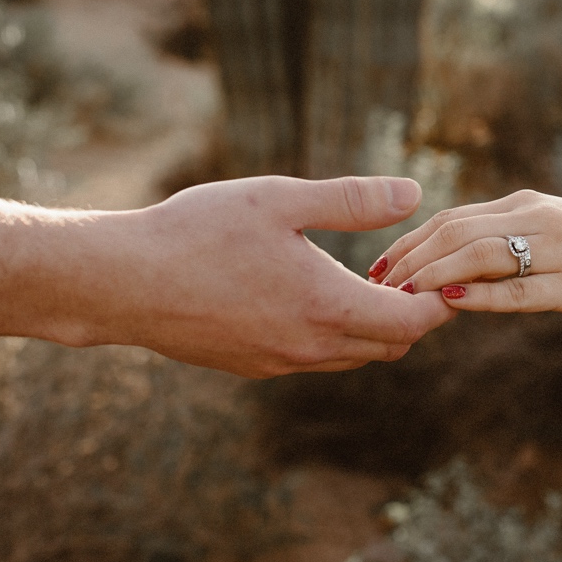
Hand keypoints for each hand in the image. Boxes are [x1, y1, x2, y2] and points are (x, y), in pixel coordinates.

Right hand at [82, 176, 456, 376]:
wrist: (121, 283)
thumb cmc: (196, 232)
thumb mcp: (279, 199)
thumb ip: (350, 201)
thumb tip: (413, 195)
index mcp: (327, 307)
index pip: (413, 321)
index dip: (438, 297)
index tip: (439, 265)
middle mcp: (310, 348)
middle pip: (391, 344)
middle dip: (411, 311)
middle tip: (407, 266)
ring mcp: (280, 363)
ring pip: (353, 355)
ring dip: (371, 324)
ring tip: (364, 276)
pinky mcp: (252, 366)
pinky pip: (314, 358)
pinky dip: (334, 333)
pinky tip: (312, 292)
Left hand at [368, 190, 561, 319]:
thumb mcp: (550, 235)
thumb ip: (506, 243)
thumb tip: (455, 268)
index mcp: (523, 206)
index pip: (452, 217)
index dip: (409, 240)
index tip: (378, 263)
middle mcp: (533, 219)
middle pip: (455, 231)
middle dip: (409, 257)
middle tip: (376, 284)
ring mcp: (553, 250)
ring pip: (479, 254)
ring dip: (433, 274)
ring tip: (400, 294)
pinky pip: (518, 288)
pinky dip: (480, 294)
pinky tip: (450, 303)